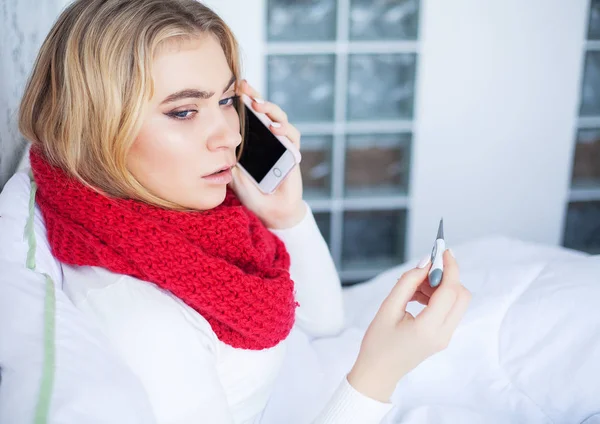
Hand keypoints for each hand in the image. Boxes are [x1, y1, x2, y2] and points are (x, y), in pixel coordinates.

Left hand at [229, 80, 305, 228]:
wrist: (271, 211)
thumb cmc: (253, 194)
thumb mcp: (234, 174)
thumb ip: (228, 159)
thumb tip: (215, 143)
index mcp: (254, 140)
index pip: (249, 115)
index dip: (244, 101)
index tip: (234, 88)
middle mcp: (269, 138)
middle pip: (265, 111)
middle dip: (255, 96)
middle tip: (245, 86)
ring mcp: (282, 144)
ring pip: (280, 118)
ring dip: (270, 109)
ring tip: (258, 105)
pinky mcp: (293, 153)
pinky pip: (292, 136)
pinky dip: (285, 130)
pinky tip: (275, 128)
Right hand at [347, 250, 470, 402]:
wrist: (378, 373)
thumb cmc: (377, 343)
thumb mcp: (387, 308)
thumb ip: (407, 283)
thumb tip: (425, 263)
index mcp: (428, 328)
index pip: (450, 291)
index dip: (449, 268)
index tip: (442, 250)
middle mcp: (443, 334)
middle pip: (461, 296)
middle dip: (448, 276)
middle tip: (426, 269)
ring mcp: (445, 337)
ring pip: (456, 302)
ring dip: (440, 287)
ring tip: (413, 286)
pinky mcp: (442, 337)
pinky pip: (448, 310)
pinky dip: (437, 297)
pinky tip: (416, 296)